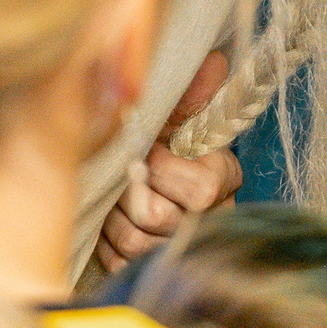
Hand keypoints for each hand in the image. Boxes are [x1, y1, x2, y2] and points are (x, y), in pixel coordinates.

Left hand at [95, 52, 241, 273]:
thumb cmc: (170, 141)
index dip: (160, 167)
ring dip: (112, 215)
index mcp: (221, 179)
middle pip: (159, 216)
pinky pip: (121, 261)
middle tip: (118, 170)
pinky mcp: (147, 267)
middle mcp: (206, 219)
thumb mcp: (182, 114)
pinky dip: (105, 240)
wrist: (154, 179)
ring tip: (111, 192)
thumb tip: (212, 60)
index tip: (145, 147)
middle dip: (128, 191)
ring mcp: (176, 247)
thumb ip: (193, 92)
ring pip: (135, 242)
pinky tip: (108, 217)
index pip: (197, 187)